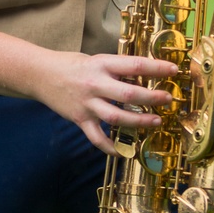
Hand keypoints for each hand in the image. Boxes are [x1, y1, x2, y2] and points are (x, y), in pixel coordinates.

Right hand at [34, 50, 178, 153]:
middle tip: (168, 99)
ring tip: (156, 122)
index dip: (156, 67)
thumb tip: (144, 77)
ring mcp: (87, 103)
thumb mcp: (96, 59)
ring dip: (138, 122)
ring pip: (116, 117)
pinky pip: (96, 137)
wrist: (40, 74)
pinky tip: (124, 152)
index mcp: (102, 64)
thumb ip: (116, 70)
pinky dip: (110, 146)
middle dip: (152, 98)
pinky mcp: (79, 119)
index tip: (173, 70)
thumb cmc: (71, 64)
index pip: (134, 64)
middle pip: (128, 94)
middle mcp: (95, 83)